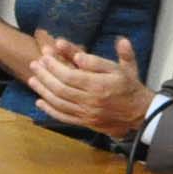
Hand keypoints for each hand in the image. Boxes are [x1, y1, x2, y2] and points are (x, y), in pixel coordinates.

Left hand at [24, 36, 154, 136]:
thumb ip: (112, 54)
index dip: (55, 65)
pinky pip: (63, 117)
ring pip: (59, 102)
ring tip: (33, 78)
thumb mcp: (126, 67)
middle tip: (35, 64)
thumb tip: (86, 52)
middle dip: (45, 75)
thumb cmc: (130, 87)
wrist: (139, 114)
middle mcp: (92, 100)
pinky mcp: (85, 122)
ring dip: (43, 90)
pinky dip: (49, 109)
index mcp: (101, 85)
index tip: (46, 54)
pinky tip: (39, 101)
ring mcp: (87, 113)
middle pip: (61, 88)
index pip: (71, 75)